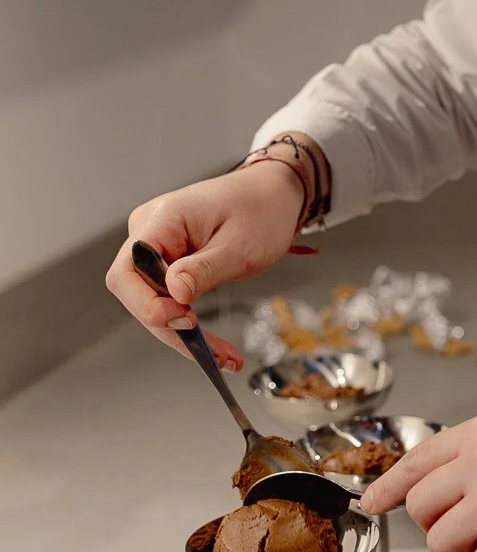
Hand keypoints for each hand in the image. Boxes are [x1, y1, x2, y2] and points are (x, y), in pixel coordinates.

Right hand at [105, 162, 303, 368]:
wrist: (274, 193)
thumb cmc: (261, 210)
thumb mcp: (240, 246)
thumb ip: (203, 270)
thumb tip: (173, 295)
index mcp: (161, 220)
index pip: (127, 271)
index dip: (146, 303)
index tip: (182, 318)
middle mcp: (150, 232)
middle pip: (137, 293)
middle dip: (170, 328)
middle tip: (212, 353)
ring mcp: (158, 246)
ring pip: (154, 301)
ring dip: (184, 334)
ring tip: (225, 358)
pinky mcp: (170, 260)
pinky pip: (170, 297)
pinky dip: (191, 323)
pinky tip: (216, 348)